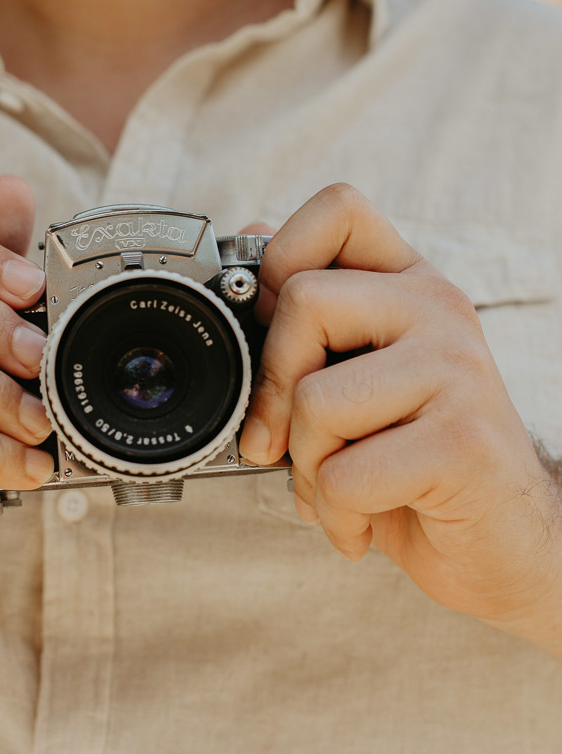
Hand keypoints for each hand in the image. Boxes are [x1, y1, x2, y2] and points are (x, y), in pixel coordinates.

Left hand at [238, 183, 561, 644]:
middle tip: (282, 442)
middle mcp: (440, 311)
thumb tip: (249, 232)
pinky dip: (336, 516)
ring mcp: (458, 371)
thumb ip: (312, 316)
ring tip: (339, 490)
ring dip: (305, 468)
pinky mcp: (462, 442)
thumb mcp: (357, 379)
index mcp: (410, 286)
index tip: (271, 326)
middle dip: (271, 389)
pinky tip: (364, 522)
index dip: (280, 255)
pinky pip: (344, 475)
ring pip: (314, 399)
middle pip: (302, 300)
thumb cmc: (414, 463)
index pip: (339, 208)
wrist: (504, 545)